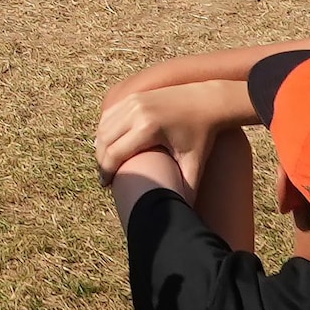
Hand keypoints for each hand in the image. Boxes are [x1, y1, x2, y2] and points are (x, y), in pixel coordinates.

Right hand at [92, 79, 227, 179]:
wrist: (208, 101)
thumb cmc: (201, 135)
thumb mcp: (194, 163)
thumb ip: (187, 189)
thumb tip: (183, 215)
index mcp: (148, 128)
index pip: (115, 153)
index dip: (106, 171)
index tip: (106, 185)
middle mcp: (136, 111)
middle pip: (104, 140)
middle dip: (100, 160)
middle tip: (104, 176)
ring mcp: (133, 100)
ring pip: (103, 126)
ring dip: (100, 145)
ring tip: (105, 163)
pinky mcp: (133, 95)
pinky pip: (109, 115)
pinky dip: (105, 131)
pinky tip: (109, 145)